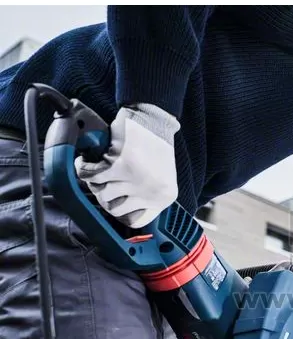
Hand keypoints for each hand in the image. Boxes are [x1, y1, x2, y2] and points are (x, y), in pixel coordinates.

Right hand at [74, 104, 179, 228]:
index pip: (135, 221)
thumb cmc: (153, 145)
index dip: (119, 210)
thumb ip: (143, 194)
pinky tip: (86, 160)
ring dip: (94, 180)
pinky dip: (83, 167)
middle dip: (103, 194)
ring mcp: (136, 181)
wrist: (152, 118)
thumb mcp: (158, 176)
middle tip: (102, 179)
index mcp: (163, 198)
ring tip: (97, 167)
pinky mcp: (120, 166)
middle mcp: (152, 193)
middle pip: (113, 209)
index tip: (113, 199)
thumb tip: (116, 208)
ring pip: (101, 193)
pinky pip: (90, 175)